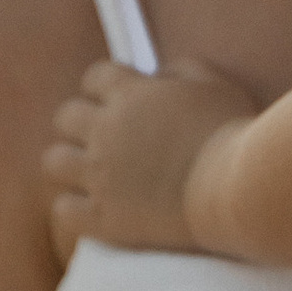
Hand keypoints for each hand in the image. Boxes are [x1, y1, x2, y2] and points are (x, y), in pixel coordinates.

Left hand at [44, 56, 253, 252]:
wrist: (237, 192)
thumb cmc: (233, 135)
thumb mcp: (215, 86)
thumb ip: (182, 71)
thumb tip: (158, 75)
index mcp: (130, 95)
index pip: (95, 76)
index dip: (105, 86)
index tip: (118, 98)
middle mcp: (106, 132)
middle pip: (65, 116)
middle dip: (83, 122)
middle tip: (105, 136)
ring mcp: (101, 177)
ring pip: (54, 161)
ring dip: (70, 162)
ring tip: (92, 171)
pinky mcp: (105, 219)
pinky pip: (63, 210)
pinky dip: (74, 207)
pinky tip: (94, 207)